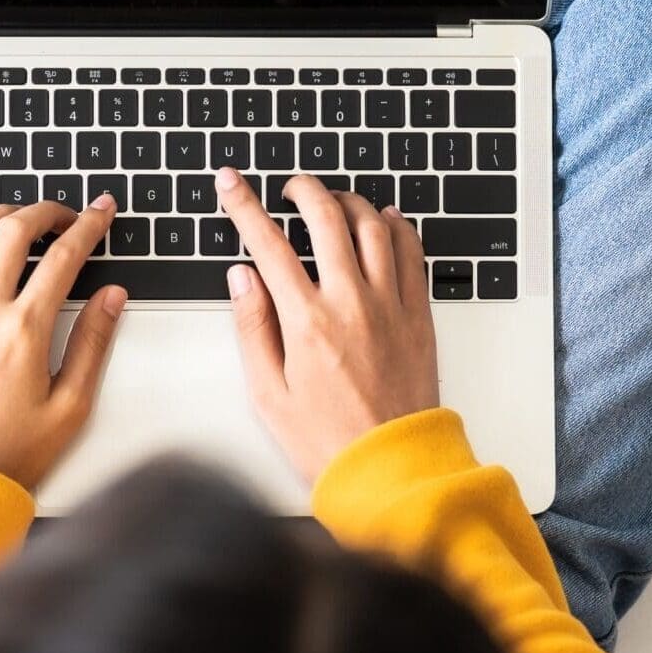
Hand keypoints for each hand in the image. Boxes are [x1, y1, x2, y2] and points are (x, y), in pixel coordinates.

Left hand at [0, 195, 127, 486]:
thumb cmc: (10, 453)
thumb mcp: (70, 406)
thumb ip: (93, 343)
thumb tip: (112, 296)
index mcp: (23, 332)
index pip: (63, 257)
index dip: (88, 225)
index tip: (102, 211)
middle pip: (13, 231)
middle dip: (44, 210)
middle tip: (64, 214)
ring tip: (21, 220)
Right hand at [214, 167, 438, 481]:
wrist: (391, 470)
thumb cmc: (327, 442)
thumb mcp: (268, 393)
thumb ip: (253, 327)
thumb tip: (242, 277)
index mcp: (306, 322)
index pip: (268, 243)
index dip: (245, 205)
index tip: (233, 183)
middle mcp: (351, 303)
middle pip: (326, 218)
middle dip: (303, 190)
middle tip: (290, 187)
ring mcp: (390, 306)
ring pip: (373, 227)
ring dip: (349, 202)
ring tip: (333, 202)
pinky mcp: (418, 315)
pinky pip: (412, 252)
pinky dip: (396, 227)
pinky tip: (384, 222)